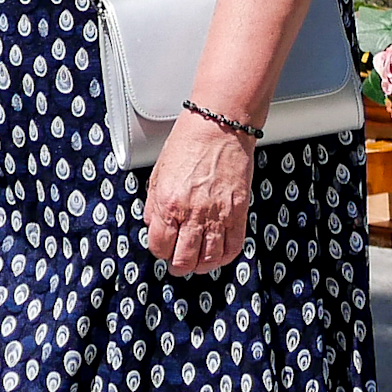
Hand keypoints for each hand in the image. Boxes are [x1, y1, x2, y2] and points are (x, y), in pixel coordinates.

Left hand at [140, 114, 256, 274]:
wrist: (219, 125)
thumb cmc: (189, 142)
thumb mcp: (158, 173)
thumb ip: (153, 205)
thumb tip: (152, 225)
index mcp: (167, 203)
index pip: (159, 247)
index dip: (160, 251)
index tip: (164, 247)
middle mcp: (191, 212)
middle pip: (183, 260)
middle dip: (178, 265)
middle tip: (179, 262)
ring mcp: (217, 214)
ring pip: (209, 259)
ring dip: (201, 265)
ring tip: (198, 260)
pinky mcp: (238, 211)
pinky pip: (233, 246)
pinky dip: (224, 256)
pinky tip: (218, 253)